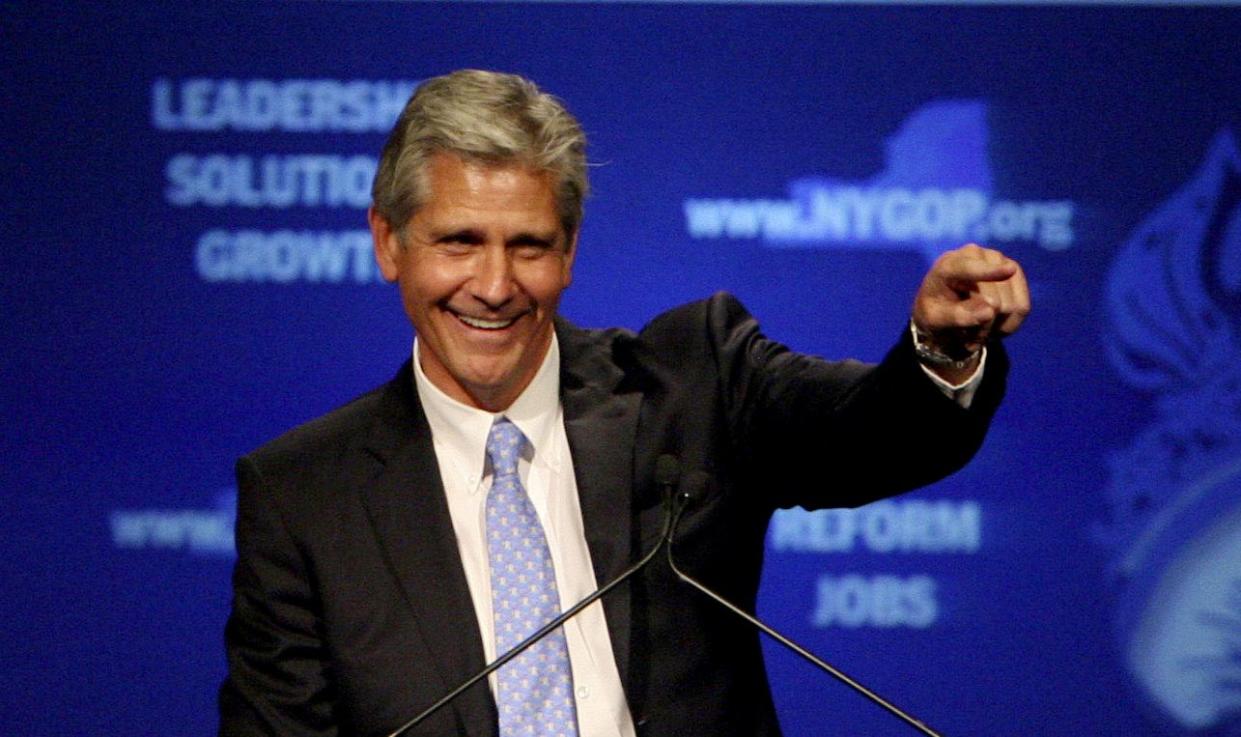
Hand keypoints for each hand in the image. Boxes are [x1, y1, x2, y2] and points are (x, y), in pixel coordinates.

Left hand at [912, 244, 1029, 360]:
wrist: (945, 305)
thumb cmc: (936, 311)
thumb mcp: (935, 319)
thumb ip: (957, 316)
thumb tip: (990, 312)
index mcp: (948, 265)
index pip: (968, 269)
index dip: (989, 272)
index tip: (1010, 270)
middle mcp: (975, 255)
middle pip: (995, 302)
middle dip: (982, 327)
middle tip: (966, 337)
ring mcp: (999, 261)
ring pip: (1012, 307)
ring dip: (995, 327)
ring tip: (977, 327)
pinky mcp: (1015, 273)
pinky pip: (1022, 307)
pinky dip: (1009, 324)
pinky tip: (993, 323)